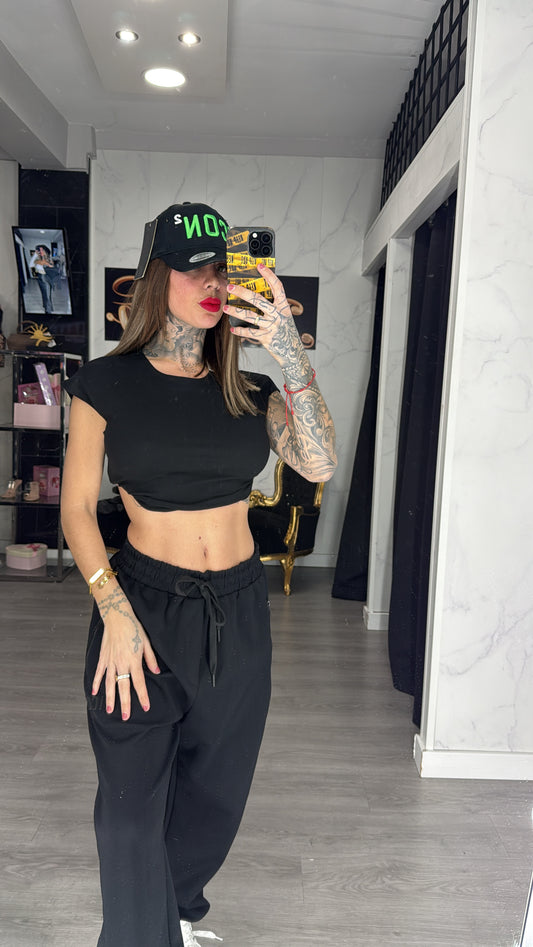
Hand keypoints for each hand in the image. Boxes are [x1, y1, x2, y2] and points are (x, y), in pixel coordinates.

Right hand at [92, 585, 159, 720]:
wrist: (117, 617)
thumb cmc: (134, 628)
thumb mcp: (146, 642)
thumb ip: (150, 659)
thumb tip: (156, 671)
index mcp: (134, 660)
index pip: (139, 683)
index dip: (142, 696)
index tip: (145, 707)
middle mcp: (121, 663)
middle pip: (123, 687)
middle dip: (125, 703)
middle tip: (126, 717)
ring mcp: (110, 661)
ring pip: (109, 684)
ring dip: (110, 698)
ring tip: (110, 710)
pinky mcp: (103, 657)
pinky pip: (99, 673)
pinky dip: (96, 683)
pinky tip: (94, 692)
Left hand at [225, 265, 302, 366]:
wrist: (293, 352)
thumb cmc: (286, 332)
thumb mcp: (284, 317)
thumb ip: (273, 307)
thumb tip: (255, 296)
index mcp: (284, 307)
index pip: (277, 287)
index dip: (269, 275)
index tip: (259, 266)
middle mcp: (278, 315)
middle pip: (258, 300)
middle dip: (242, 292)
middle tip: (230, 287)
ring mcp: (272, 326)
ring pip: (250, 316)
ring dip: (235, 311)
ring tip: (225, 308)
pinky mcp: (266, 338)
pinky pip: (250, 333)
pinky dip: (240, 331)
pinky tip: (233, 328)